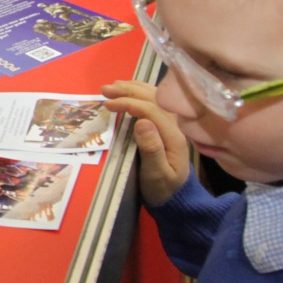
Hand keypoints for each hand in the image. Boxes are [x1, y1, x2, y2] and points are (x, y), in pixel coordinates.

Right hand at [101, 80, 188, 206]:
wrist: (177, 197)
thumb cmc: (163, 188)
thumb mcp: (157, 174)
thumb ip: (152, 149)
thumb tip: (142, 122)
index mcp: (174, 136)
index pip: (152, 109)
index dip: (129, 103)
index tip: (108, 104)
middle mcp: (176, 125)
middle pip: (154, 98)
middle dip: (129, 91)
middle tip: (105, 89)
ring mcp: (173, 123)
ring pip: (156, 96)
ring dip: (134, 88)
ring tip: (113, 85)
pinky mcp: (168, 125)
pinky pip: (155, 101)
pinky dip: (140, 92)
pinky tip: (129, 89)